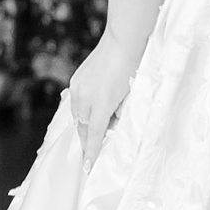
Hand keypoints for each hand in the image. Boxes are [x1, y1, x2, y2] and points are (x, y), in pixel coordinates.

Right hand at [67, 37, 138, 168]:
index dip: (92, 153)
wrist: (124, 41)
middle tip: (93, 152)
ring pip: (78, 116)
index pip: (95, 136)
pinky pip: (76, 102)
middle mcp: (85, 98)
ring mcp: (78, 88)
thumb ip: (119, 114)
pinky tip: (92, 109)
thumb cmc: (134, 69)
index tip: (88, 168)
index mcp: (102, 105)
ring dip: (86, 124)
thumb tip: (111, 122)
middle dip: (88, 141)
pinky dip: (83, 110)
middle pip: (83, 128)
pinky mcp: (76, 80)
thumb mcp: (130, 97)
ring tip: (99, 126)